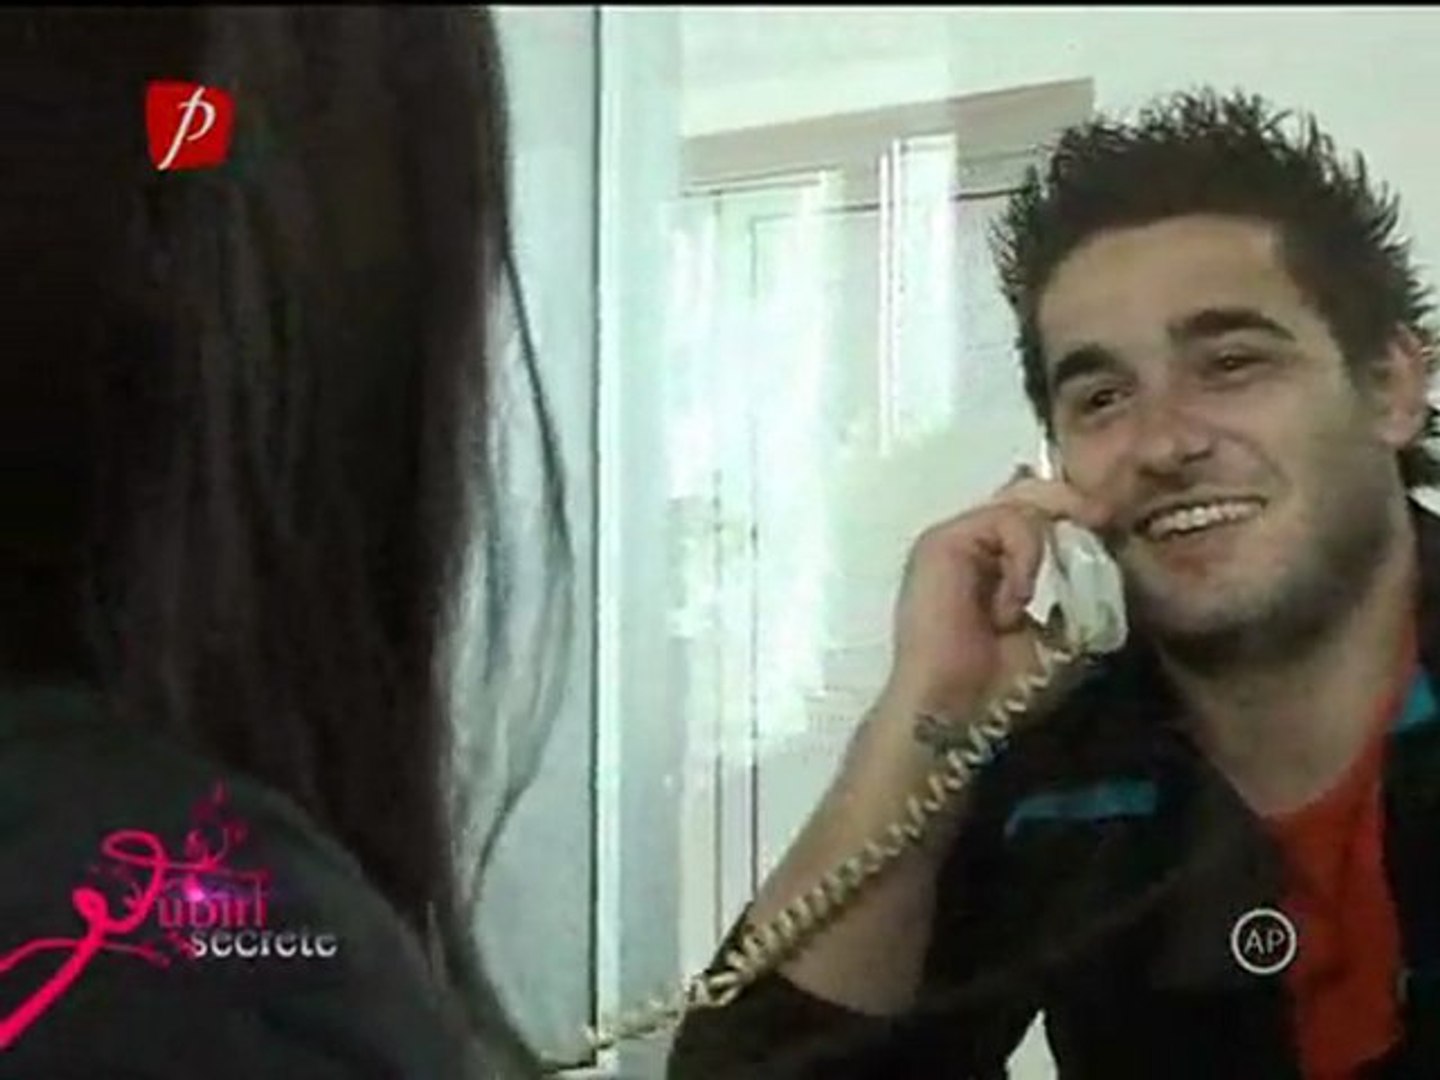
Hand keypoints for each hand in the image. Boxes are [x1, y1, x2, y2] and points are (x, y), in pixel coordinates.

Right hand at [880, 465, 1113, 724]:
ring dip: (1045, 547)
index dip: (1074, 511)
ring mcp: (954, 537)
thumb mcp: (1056, 622)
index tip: (1109, 525)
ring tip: (1029, 601)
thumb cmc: (1002, 680)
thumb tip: (1099, 538)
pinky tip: (1012, 605)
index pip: (1037, 509)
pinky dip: (1025, 558)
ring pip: (1023, 501)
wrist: (956, 707)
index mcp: (993, 559)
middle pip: (1030, 490)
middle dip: (1073, 504)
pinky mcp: (942, 541)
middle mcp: (972, 540)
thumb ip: (1071, 579)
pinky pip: (1007, 521)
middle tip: (1104, 520)